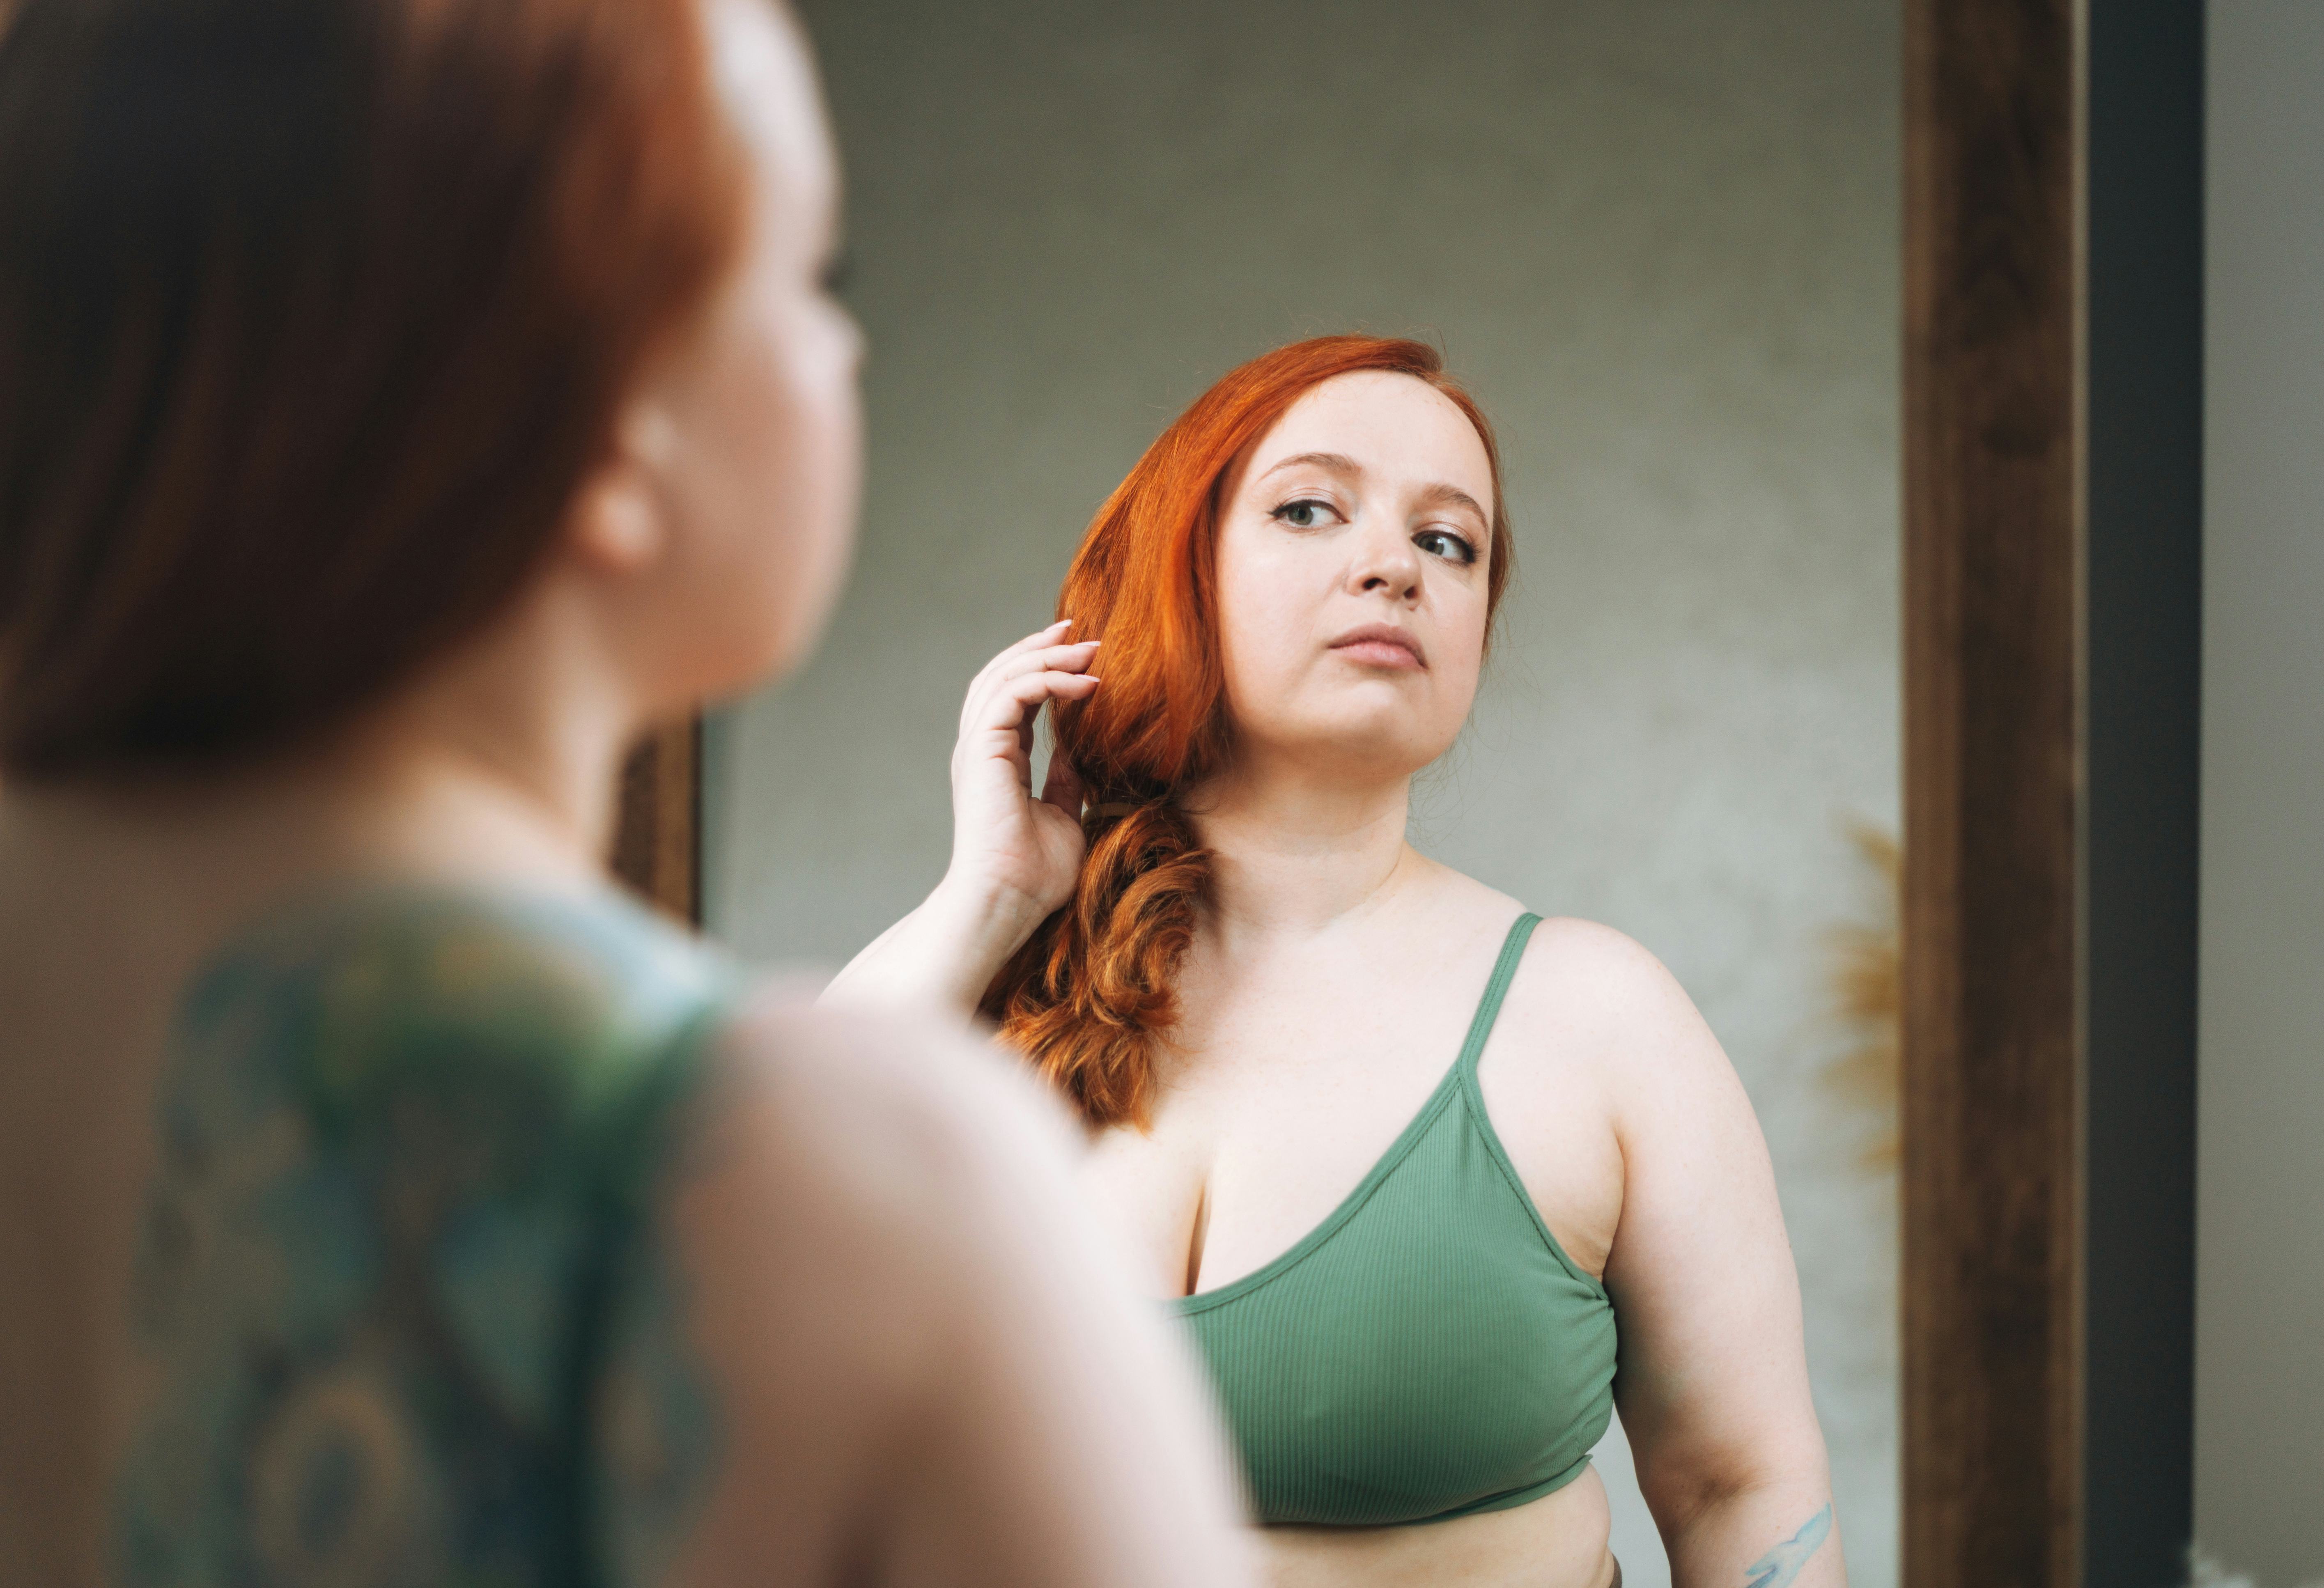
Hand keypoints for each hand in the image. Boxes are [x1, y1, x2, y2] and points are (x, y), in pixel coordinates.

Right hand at [943, 619, 1100, 928]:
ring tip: (1088, 647)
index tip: (1083, 655)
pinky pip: (1011, 696)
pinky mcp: (981, 751)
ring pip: (1003, 677)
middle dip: (1041, 648)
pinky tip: (1084, 683)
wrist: (1008, 901)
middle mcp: (980, 748)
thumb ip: (1067, 781)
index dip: (1045, 670)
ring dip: (1046, 656)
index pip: (1014, 698)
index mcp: (996, 761)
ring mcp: (976, 748)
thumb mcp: (1064, 816)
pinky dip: (1047, 681)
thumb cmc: (1034, 875)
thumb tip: (1080, 753)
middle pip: (1002, 676)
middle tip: (1080, 632)